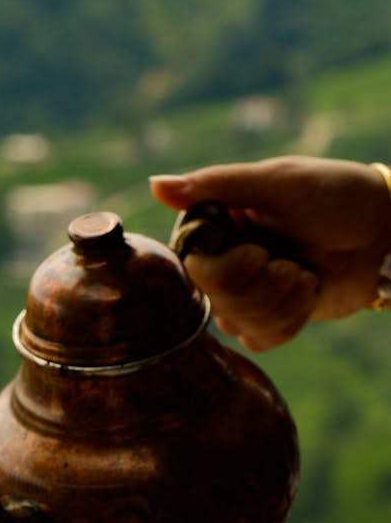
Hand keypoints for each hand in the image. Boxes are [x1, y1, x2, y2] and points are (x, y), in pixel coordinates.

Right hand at [150, 156, 390, 350]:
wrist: (384, 236)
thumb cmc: (336, 196)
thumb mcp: (278, 182)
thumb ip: (216, 184)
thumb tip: (154, 184)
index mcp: (216, 225)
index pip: (192, 266)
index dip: (227, 269)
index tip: (260, 251)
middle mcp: (221, 260)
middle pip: (216, 299)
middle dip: (263, 285)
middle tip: (292, 262)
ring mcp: (243, 293)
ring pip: (236, 324)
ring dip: (283, 302)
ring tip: (305, 276)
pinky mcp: (267, 320)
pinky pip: (259, 340)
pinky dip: (290, 321)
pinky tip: (306, 295)